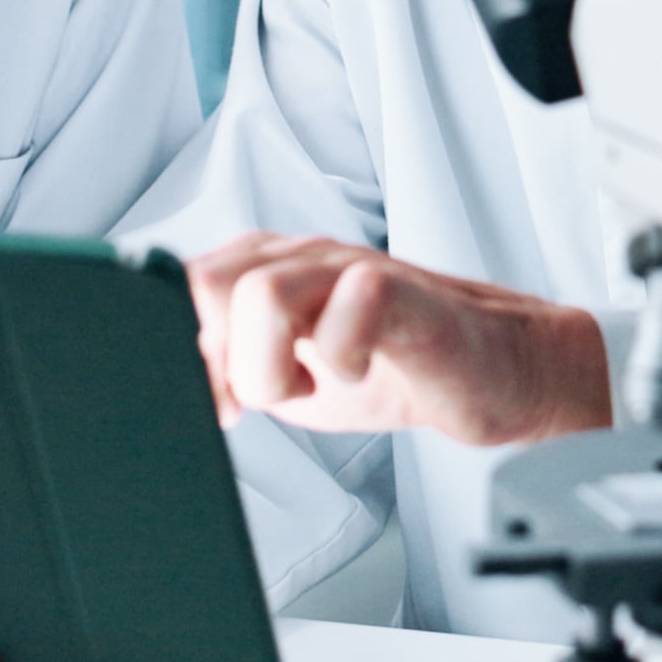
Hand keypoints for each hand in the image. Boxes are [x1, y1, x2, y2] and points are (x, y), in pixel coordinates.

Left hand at [183, 233, 613, 446]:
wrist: (494, 373)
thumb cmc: (393, 369)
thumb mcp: (287, 376)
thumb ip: (227, 369)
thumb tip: (167, 393)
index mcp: (265, 270)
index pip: (180, 288)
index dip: (179, 353)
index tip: (212, 404)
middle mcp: (302, 257)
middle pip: (207, 283)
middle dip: (218, 361)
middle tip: (255, 403)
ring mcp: (352, 268)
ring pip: (263, 292)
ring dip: (270, 365)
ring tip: (306, 388)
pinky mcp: (405, 290)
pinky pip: (352, 302)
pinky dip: (341, 356)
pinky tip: (357, 373)